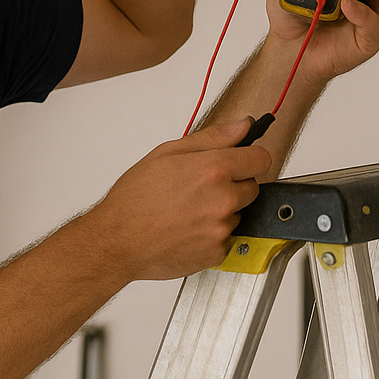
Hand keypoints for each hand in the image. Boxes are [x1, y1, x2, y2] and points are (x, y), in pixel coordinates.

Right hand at [87, 120, 270, 281]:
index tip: (243, 161)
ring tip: (189, 210)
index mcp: (213, 169)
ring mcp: (221, 228)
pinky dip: (213, 234)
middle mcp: (222, 199)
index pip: (260, 159)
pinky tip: (189, 228)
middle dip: (234, 185)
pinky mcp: (217, 252)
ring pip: (238, 214)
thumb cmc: (135, 198)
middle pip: (253, 188)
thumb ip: (213, 138)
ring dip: (223, 211)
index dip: (250, 158)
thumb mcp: (168, 153)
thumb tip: (242, 126)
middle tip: (202, 188)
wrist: (117, 240)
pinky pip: (227, 238)